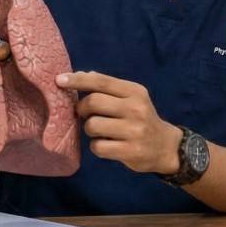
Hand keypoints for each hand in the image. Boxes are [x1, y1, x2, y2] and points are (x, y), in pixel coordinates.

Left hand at [64, 71, 181, 173]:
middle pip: (93, 102)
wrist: (166, 147)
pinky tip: (106, 144)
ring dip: (89, 129)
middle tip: (84, 114)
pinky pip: (98, 146)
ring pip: (92, 125)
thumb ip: (109, 88)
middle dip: (81, 108)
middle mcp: (136, 108)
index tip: (59, 80)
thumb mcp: (132, 98)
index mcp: (135, 92)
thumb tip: (82, 75)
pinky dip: (97, 146)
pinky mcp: (130, 151)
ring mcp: (134, 131)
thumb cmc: (142, 119)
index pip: (101, 81)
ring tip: (99, 131)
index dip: (77, 80)